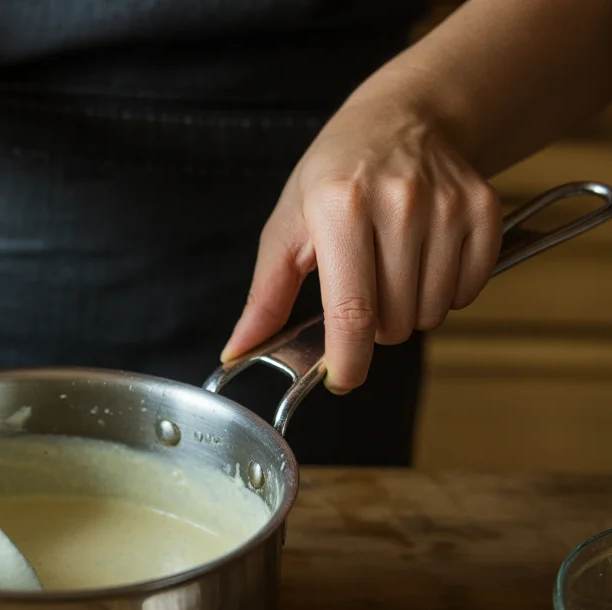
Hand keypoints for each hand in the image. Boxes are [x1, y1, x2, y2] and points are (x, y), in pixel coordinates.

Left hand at [220, 99, 501, 392]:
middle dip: (373, 329)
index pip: (351, 310)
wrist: (400, 120)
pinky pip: (467, 291)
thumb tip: (237, 350)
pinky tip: (424, 264)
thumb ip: (264, 296)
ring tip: (390, 274)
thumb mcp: (286, 227)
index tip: (341, 378)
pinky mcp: (483, 210)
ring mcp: (447, 206)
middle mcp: (399, 203)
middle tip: (361, 293)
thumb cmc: (334, 176)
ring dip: (409, 312)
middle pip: (393, 321)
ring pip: (431, 313)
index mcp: (340, 207)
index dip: (348, 359)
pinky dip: (445, 294)